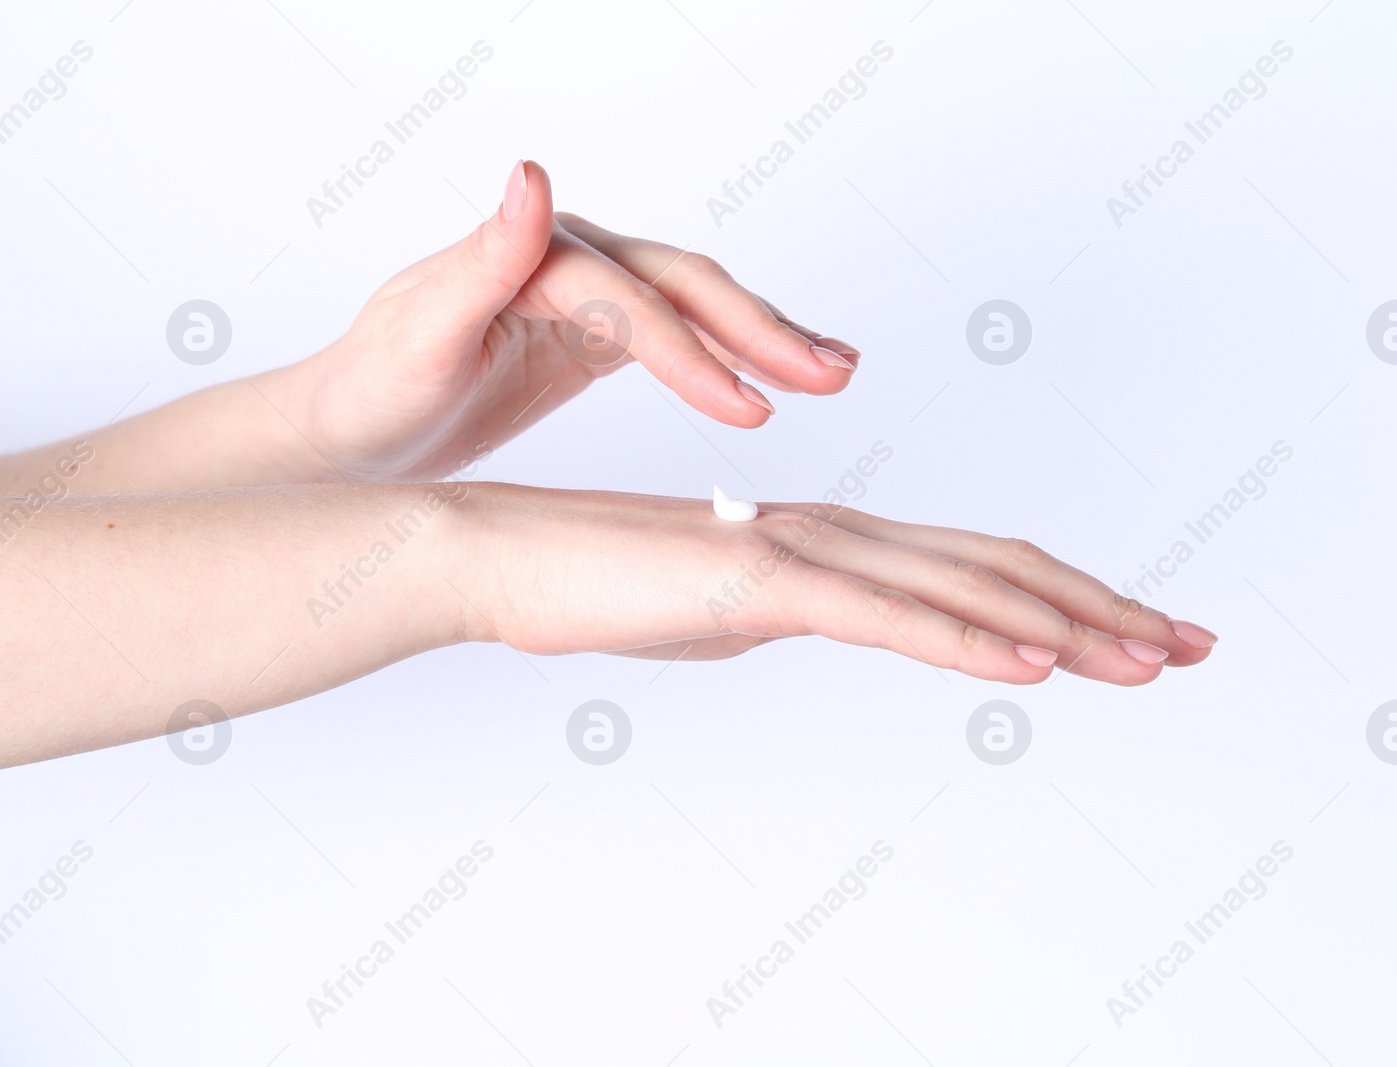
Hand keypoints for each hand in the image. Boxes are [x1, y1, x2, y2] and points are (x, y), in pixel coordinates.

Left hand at [290, 160, 860, 481]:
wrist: (349, 431)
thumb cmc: (371, 391)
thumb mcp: (416, 332)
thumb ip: (481, 259)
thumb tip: (532, 176)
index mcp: (532, 259)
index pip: (633, 306)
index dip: (694, 356)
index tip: (748, 410)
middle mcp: (569, 262)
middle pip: (685, 288)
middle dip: (762, 333)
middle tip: (831, 375)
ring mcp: (590, 295)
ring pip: (697, 307)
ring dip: (768, 337)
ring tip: (837, 370)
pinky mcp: (597, 333)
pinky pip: (683, 338)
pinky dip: (736, 356)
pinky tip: (782, 375)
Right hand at [466, 488, 1216, 684]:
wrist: (503, 554)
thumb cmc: (601, 581)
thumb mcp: (722, 606)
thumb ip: (785, 605)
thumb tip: (818, 611)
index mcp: (836, 541)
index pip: (979, 568)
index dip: (1070, 598)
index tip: (1140, 632)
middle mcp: (841, 533)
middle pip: (1003, 566)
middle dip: (1110, 607)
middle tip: (1197, 644)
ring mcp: (806, 552)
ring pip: (967, 586)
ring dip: (1071, 624)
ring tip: (1155, 658)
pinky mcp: (762, 581)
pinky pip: (886, 616)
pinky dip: (970, 638)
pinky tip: (1038, 663)